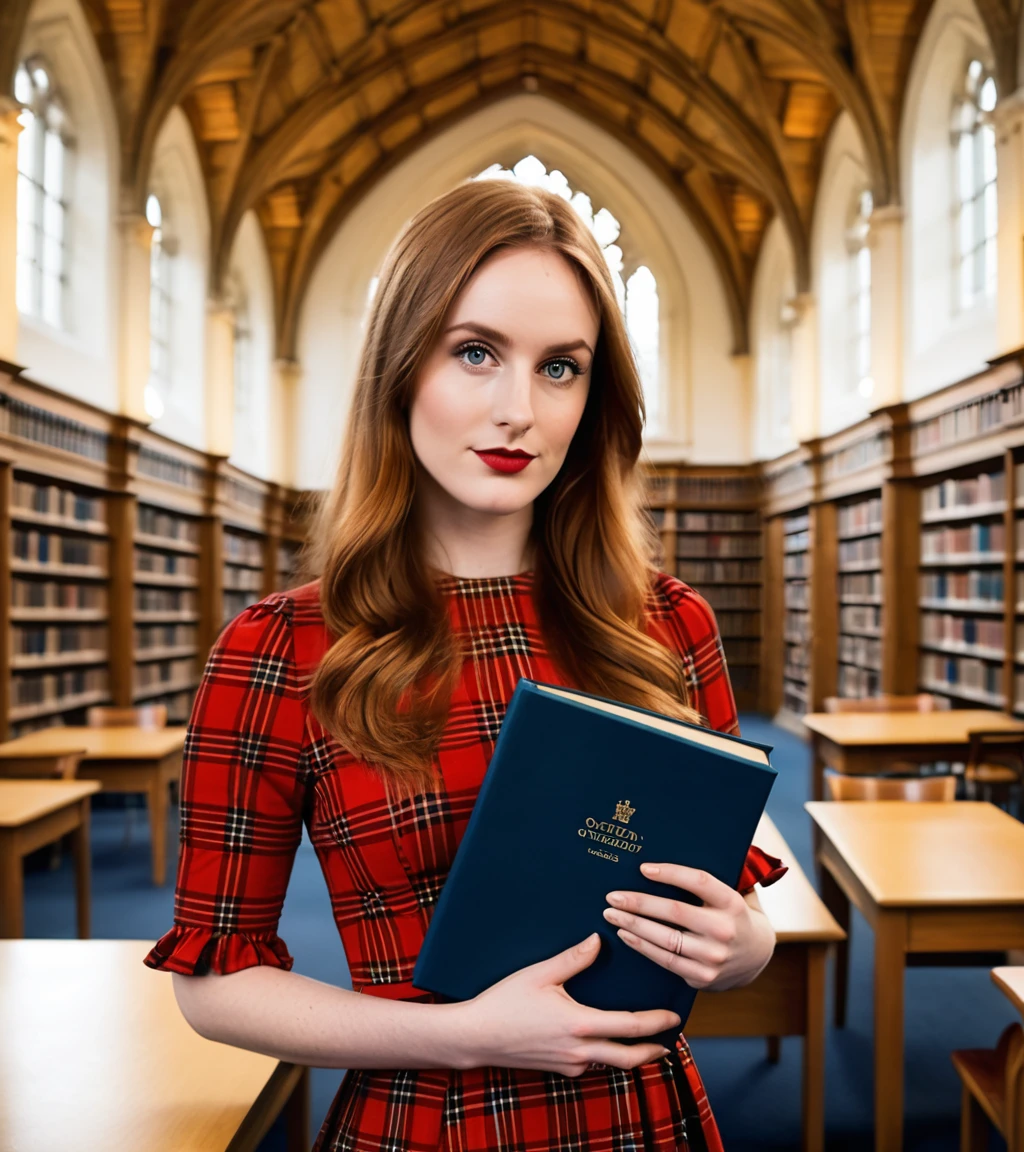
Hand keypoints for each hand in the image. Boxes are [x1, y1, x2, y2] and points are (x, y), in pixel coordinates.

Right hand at [453, 932, 681, 1076]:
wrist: (475, 1036)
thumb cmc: (504, 1003)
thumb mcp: (539, 974)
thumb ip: (573, 958)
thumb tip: (598, 940)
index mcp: (579, 1025)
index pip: (630, 1026)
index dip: (656, 1023)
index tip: (674, 1017)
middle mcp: (579, 1051)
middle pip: (629, 1058)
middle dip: (653, 1050)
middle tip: (671, 1039)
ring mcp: (569, 1064)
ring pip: (610, 1063)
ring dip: (630, 1053)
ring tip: (644, 1039)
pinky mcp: (558, 1068)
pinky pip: (590, 1064)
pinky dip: (604, 1054)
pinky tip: (603, 1038)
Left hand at [602, 862, 775, 991]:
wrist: (757, 957)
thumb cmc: (734, 914)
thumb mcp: (735, 891)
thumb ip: (713, 877)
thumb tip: (677, 846)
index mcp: (732, 902)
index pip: (699, 881)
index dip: (671, 873)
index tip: (643, 868)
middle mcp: (724, 930)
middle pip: (675, 912)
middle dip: (639, 903)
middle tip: (612, 896)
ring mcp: (714, 957)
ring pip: (666, 939)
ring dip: (634, 925)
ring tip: (611, 915)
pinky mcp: (703, 977)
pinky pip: (666, 961)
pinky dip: (643, 947)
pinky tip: (626, 935)